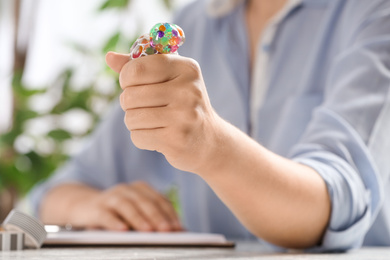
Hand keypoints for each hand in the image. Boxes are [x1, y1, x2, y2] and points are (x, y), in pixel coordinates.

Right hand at [70, 182, 181, 231]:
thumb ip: (154, 219)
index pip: (159, 200)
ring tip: (148, 231)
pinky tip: (122, 230)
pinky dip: (114, 222)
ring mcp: (110, 197)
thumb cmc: (116, 213)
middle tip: (167, 230)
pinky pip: (105, 215)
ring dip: (139, 219)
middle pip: (145, 202)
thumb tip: (180, 232)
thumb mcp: (136, 213)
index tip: (178, 228)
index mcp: (141, 189)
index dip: (170, 214)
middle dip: (158, 217)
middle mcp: (127, 190)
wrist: (83, 206)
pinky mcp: (96, 208)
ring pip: (127, 206)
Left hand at [106, 52, 224, 172]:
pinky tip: (159, 135)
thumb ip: (139, 66)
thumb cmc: (183, 105)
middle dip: (129, 104)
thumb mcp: (169, 79)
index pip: (137, 68)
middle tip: (145, 106)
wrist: (209, 141)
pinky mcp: (177, 140)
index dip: (126, 78)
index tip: (135, 84)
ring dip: (134, 122)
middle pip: (130, 96)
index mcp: (186, 68)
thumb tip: (109, 57)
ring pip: (131, 118)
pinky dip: (141, 138)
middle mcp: (188, 90)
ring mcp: (184, 116)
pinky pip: (137, 137)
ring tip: (153, 122)